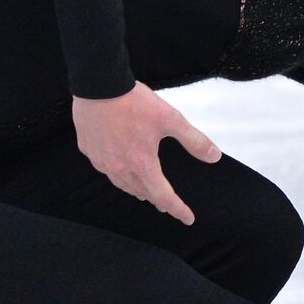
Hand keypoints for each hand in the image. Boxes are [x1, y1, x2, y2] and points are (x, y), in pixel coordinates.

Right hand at [72, 81, 221, 224]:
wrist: (98, 85)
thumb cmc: (134, 102)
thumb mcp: (171, 119)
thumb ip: (194, 141)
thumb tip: (214, 157)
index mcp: (142, 164)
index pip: (164, 197)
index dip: (178, 209)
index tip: (188, 218)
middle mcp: (120, 168)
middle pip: (142, 193)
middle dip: (157, 199)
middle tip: (166, 201)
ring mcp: (101, 161)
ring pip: (122, 184)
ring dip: (137, 189)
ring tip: (145, 189)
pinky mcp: (88, 150)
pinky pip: (105, 169)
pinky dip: (117, 172)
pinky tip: (119, 165)